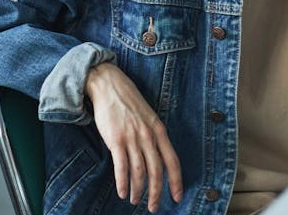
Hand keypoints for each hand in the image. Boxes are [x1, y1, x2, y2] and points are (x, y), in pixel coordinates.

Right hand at [85, 62, 182, 212]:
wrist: (109, 86)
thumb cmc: (128, 103)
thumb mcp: (148, 118)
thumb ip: (153, 136)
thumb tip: (155, 158)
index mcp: (159, 130)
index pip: (172, 161)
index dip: (176, 181)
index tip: (177, 197)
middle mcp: (149, 136)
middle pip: (156, 171)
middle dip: (156, 192)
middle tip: (153, 207)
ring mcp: (133, 138)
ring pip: (139, 172)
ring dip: (138, 190)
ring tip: (136, 201)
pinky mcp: (116, 140)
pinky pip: (122, 167)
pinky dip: (123, 183)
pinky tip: (123, 192)